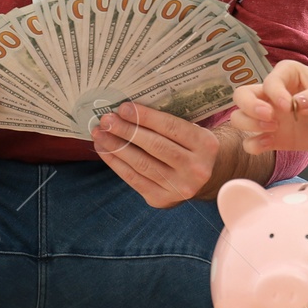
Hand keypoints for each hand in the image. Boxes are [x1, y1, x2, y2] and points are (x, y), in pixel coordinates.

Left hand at [91, 102, 220, 208]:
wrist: (207, 177)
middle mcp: (196, 168)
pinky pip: (134, 179)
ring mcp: (179, 187)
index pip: (171, 127)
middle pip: (155, 146)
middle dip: (126, 131)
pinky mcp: (162, 199)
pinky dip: (116, 163)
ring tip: (100, 134)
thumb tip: (128, 111)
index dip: (145, 117)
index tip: (123, 108)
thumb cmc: (192, 145)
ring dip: (116, 147)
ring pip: (141, 164)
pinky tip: (104, 150)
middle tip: (106, 120)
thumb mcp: (193, 130)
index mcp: (206, 144)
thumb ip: (168, 123)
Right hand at [229, 59, 307, 154]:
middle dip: (250, 107)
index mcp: (289, 75)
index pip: (269, 80)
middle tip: (270, 119)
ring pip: (241, 118)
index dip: (274, 93)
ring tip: (272, 130)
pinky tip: (267, 145)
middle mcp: (275, 94)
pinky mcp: (276, 139)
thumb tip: (298, 103)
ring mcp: (274, 118)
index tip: (288, 106)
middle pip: (243, 95)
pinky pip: (253, 142)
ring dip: (249, 124)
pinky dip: (253, 145)